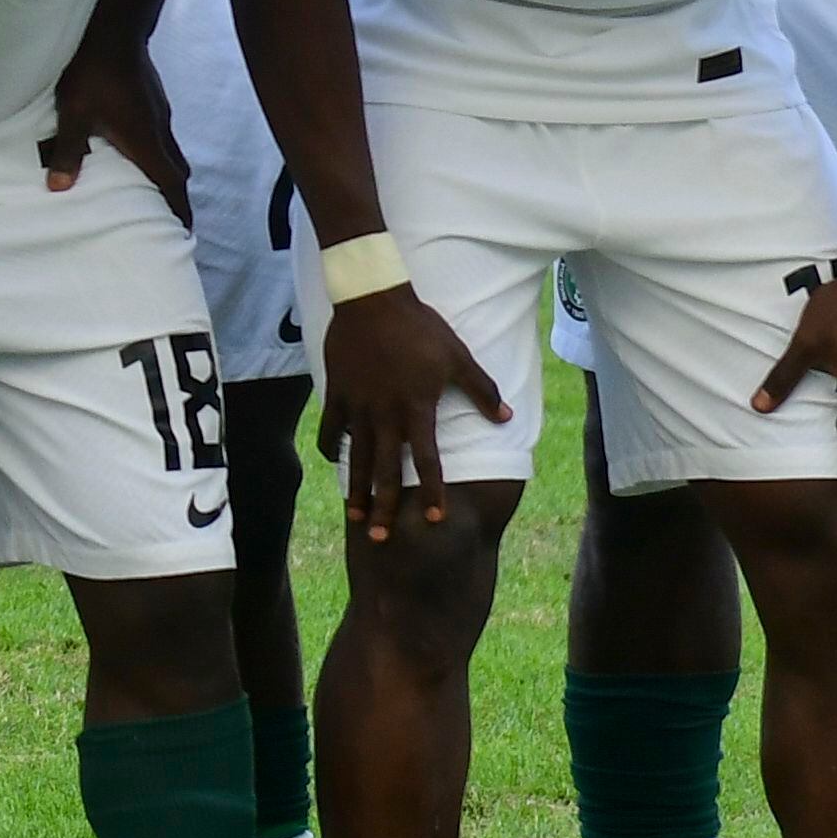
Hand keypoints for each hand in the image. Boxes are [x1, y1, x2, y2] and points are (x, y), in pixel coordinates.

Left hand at [39, 21, 190, 222]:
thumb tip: (59, 187)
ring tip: (146, 188)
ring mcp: (159, 112)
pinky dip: (154, 150)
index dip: (178, 207)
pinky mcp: (153, 99)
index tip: (183, 229)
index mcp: (146, 139)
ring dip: (162, 171)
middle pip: (176, 170)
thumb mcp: (74, 113)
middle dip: (172, 194)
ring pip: (169, 150)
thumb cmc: (93, 71)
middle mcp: (160, 129)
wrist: (114, 25)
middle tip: (163, 215)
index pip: (171, 182)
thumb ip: (69, 151)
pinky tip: (133, 149)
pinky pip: (160, 134)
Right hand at [314, 286, 508, 542]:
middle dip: (383, 507)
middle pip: (385, 470)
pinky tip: (332, 462)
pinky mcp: (336, 394)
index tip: (432, 518)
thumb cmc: (420, 327)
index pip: (427, 460)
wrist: (372, 298)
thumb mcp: (457, 356)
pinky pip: (330, 429)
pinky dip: (330, 447)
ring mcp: (357, 406)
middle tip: (381, 538)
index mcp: (417, 408)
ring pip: (354, 458)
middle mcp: (385, 414)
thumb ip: (482, 390)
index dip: (430, 490)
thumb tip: (506, 418)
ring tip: (354, 516)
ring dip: (355, 489)